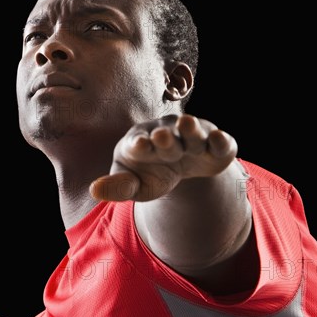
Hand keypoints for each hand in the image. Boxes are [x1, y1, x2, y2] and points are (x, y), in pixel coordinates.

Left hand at [90, 113, 237, 201]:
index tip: (139, 145)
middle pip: (166, 136)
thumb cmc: (148, 174)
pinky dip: (221, 141)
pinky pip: (221, 142)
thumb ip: (118, 187)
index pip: (139, 142)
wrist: (179, 170)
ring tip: (188, 125)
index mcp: (141, 141)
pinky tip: (219, 140)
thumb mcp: (133, 185)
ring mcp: (193, 137)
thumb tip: (94, 190)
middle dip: (165, 138)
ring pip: (192, 132)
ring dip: (190, 130)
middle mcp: (168, 133)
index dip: (140, 144)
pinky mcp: (217, 146)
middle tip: (161, 137)